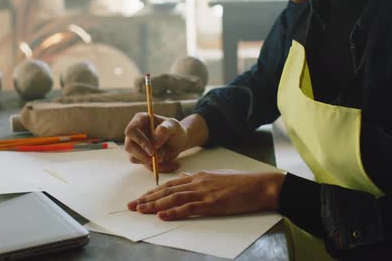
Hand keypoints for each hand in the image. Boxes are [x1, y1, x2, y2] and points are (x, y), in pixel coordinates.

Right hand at [124, 113, 189, 172]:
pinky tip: (170, 164)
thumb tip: (155, 143)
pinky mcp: (140, 156)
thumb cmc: (175, 130)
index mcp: (140, 120)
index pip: (131, 130)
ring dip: (151, 162)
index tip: (152, 151)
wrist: (179, 141)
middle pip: (129, 146)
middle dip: (143, 155)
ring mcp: (136, 145)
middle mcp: (135, 133)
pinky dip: (158, 168)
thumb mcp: (175, 126)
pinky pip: (145, 165)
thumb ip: (166, 130)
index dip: (140, 141)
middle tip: (159, 159)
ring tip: (167, 158)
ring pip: (134, 158)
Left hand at [127, 170, 285, 220]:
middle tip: (131, 205)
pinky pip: (188, 208)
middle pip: (166, 191)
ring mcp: (204, 193)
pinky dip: (173, 212)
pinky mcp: (212, 204)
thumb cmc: (242, 182)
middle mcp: (197, 182)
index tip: (141, 197)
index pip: (170, 184)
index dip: (153, 191)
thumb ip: (200, 180)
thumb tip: (185, 181)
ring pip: (173, 199)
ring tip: (140, 210)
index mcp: (198, 176)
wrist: (260, 185)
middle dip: (147, 198)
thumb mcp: (217, 177)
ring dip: (154, 205)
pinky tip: (162, 215)